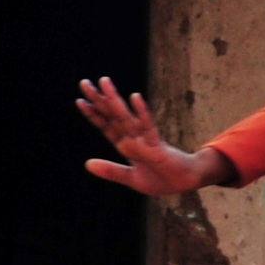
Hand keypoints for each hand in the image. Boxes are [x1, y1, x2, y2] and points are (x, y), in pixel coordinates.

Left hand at [76, 78, 222, 196]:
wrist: (185, 183)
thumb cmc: (161, 178)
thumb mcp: (131, 178)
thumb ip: (110, 170)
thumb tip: (87, 164)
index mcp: (127, 145)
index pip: (106, 126)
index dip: (93, 114)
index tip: (80, 100)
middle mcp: (134, 138)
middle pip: (112, 116)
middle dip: (98, 100)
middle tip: (83, 82)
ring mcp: (145, 140)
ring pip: (126, 117)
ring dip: (114, 99)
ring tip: (104, 81)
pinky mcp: (158, 146)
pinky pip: (148, 127)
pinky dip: (142, 113)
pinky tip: (135, 97)